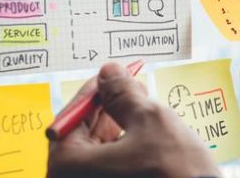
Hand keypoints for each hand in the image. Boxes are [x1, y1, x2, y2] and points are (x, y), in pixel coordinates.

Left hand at [48, 63, 219, 177]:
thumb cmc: (171, 170)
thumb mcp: (149, 118)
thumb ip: (122, 92)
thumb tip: (109, 72)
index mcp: (69, 165)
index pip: (72, 118)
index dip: (93, 92)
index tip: (108, 76)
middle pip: (82, 137)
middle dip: (106, 109)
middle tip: (127, 87)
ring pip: (99, 152)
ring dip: (118, 125)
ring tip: (141, 105)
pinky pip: (110, 167)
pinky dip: (124, 147)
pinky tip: (144, 131)